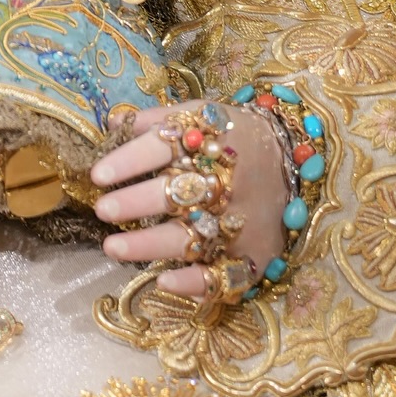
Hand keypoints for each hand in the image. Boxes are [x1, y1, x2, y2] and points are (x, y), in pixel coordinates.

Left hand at [90, 103, 287, 297]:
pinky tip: (163, 281)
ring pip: (191, 237)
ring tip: (111, 248)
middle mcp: (226, 181)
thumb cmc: (239, 135)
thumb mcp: (207, 114)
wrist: (298, 159)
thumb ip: (162, 119)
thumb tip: (113, 120)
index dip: (129, 161)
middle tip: (102, 210)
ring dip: (148, 246)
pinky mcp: (252, 254)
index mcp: (212, 140)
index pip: (165, 147)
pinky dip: (193, 282)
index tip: (97, 175)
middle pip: (176, 193)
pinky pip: (223, 276)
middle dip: (135, 203)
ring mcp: (240, 221)